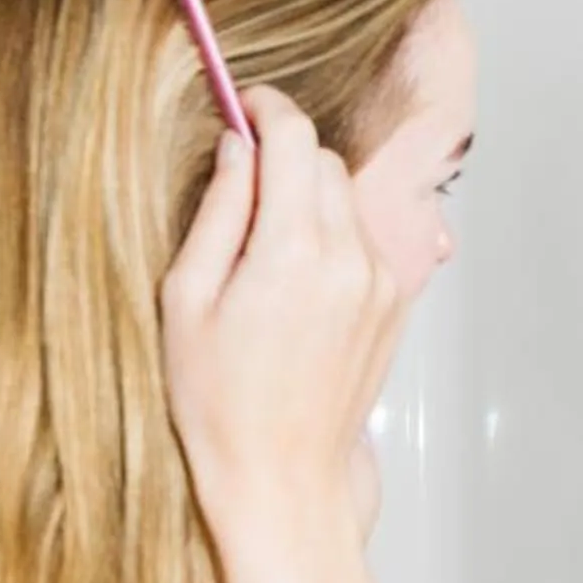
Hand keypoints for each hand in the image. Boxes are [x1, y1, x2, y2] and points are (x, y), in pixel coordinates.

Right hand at [157, 87, 404, 532]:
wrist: (282, 476)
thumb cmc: (219, 401)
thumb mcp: (188, 299)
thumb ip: (218, 211)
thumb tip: (237, 146)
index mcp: (294, 251)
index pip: (295, 136)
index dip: (264, 107)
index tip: (240, 105)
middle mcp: (351, 259)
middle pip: (325, 161)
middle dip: (283, 158)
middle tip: (240, 186)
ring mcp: (381, 283)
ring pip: (347, 200)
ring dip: (308, 200)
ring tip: (263, 250)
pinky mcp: (394, 306)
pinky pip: (363, 242)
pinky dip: (331, 239)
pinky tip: (293, 285)